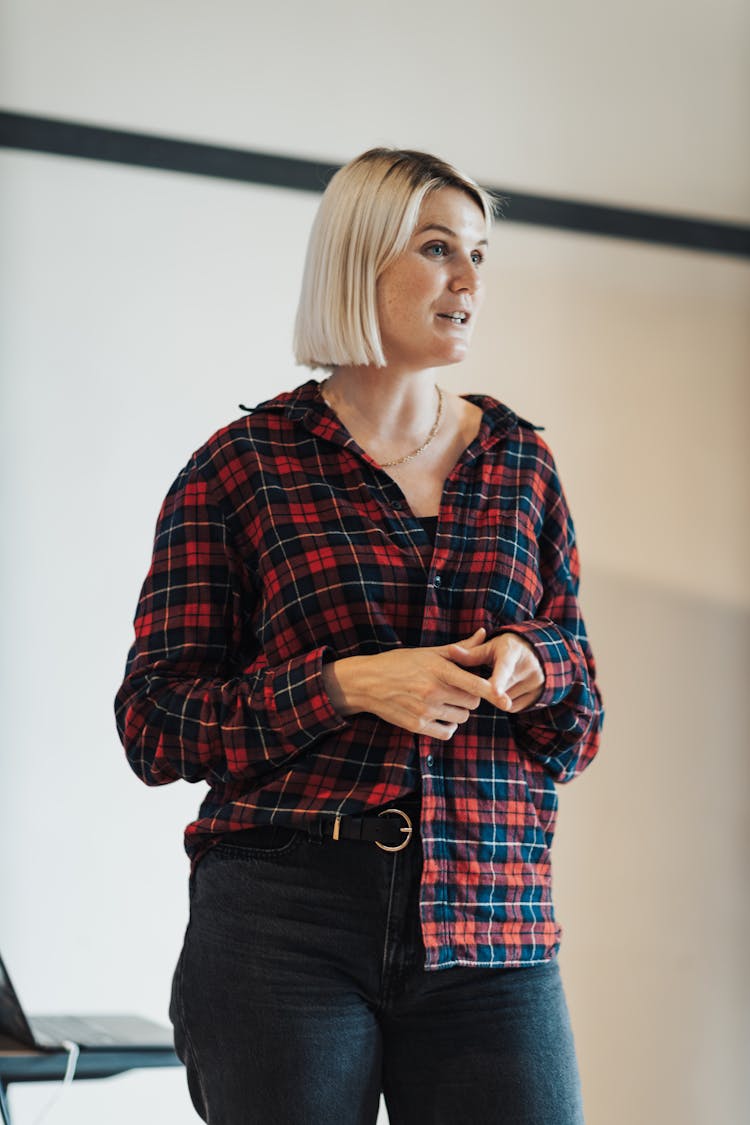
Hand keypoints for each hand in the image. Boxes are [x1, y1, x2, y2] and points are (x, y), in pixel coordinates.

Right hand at [322, 628, 494, 739]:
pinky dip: (448, 726)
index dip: (492, 692)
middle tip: (456, 689)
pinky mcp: (417, 726)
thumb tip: (484, 634)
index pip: (473, 683)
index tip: (506, 701)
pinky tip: (440, 715)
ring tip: (444, 700)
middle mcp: (433, 691)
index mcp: (438, 670)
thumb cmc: (399, 663)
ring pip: (462, 717)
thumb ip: (460, 648)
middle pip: (473, 702)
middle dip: (470, 697)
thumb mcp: (428, 652)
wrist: (366, 682)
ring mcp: (425, 710)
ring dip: (459, 711)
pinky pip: (447, 732)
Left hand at [447, 628, 544, 712]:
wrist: (535, 652)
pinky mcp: (538, 695)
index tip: (494, 691)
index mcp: (512, 652)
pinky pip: (514, 707)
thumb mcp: (489, 647)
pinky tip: (507, 688)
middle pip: (500, 689)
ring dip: (497, 695)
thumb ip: (470, 653)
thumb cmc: (505, 649)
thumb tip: (451, 651)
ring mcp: (536, 682)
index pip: (504, 668)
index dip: (498, 681)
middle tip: (486, 675)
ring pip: (506, 700)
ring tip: (499, 678)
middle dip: (488, 686)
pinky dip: (506, 701)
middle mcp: (528, 667)